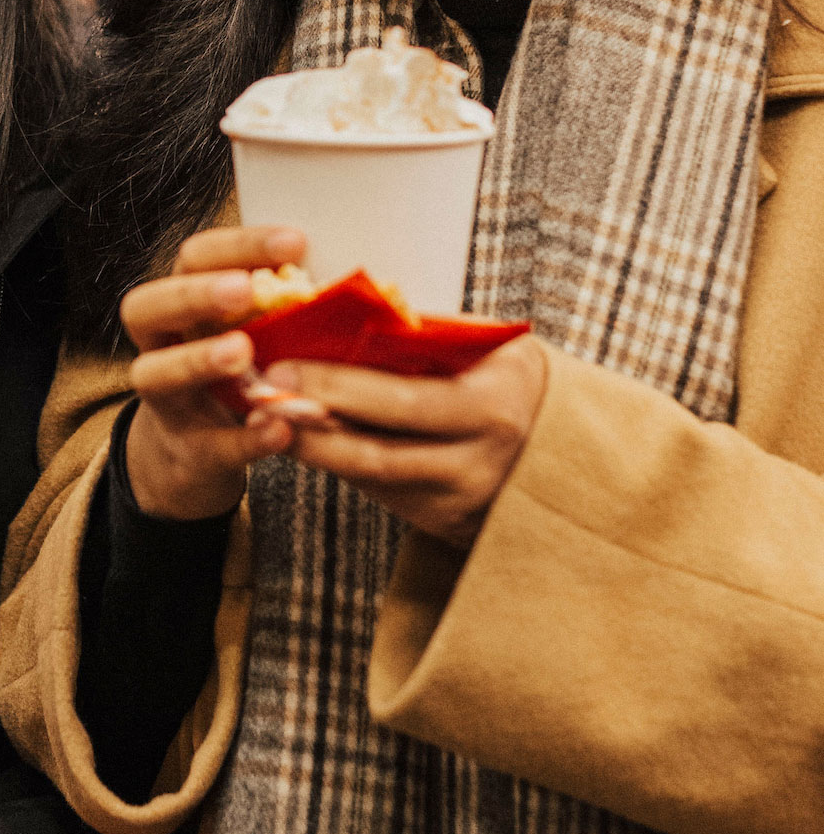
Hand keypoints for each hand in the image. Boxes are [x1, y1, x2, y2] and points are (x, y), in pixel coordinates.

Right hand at [122, 226, 314, 521]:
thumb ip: (283, 307)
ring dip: (197, 360)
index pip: (195, 257)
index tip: (295, 242)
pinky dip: (246, 437)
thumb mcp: (254, 331)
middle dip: (196, 295)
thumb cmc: (242, 372)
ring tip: (242, 351)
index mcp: (183, 300)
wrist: (202, 450)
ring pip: (155, 374)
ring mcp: (166, 399)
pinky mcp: (190, 450)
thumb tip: (358, 273)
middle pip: (146, 305)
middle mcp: (159, 343)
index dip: (237, 245)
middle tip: (244, 290)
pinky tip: (280, 428)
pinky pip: (212, 444)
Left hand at [272, 333, 548, 546]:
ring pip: (370, 479)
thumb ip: (431, 335)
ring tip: (263, 418)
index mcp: (492, 407)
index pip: (400, 399)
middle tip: (256, 397)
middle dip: (308, 424)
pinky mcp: (444, 526)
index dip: (336, 386)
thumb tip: (349, 307)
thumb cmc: (520, 380)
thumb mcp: (494, 348)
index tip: (281, 366)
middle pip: (375, 451)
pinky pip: (380, 492)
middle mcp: (479, 463)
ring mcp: (461, 502)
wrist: (578, 454)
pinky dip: (338, 464)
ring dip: (311, 449)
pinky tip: (302, 439)